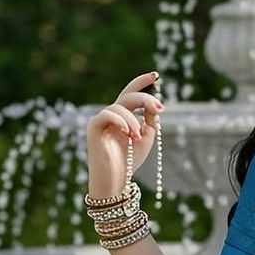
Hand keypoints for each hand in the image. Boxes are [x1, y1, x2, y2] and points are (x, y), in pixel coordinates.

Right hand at [86, 70, 163, 196]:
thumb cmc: (130, 162)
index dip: (141, 82)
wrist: (115, 181)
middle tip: (160, 107)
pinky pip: (107, 114)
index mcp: (124, 116)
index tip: (156, 74)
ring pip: (119, 106)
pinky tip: (129, 132)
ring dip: (134, 120)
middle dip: (145, 99)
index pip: (131, 94)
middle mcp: (112, 115)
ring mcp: (101, 120)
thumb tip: (154, 105)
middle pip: (128, 96)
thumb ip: (150, 120)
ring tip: (138, 137)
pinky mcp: (93, 127)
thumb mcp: (146, 137)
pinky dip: (120, 120)